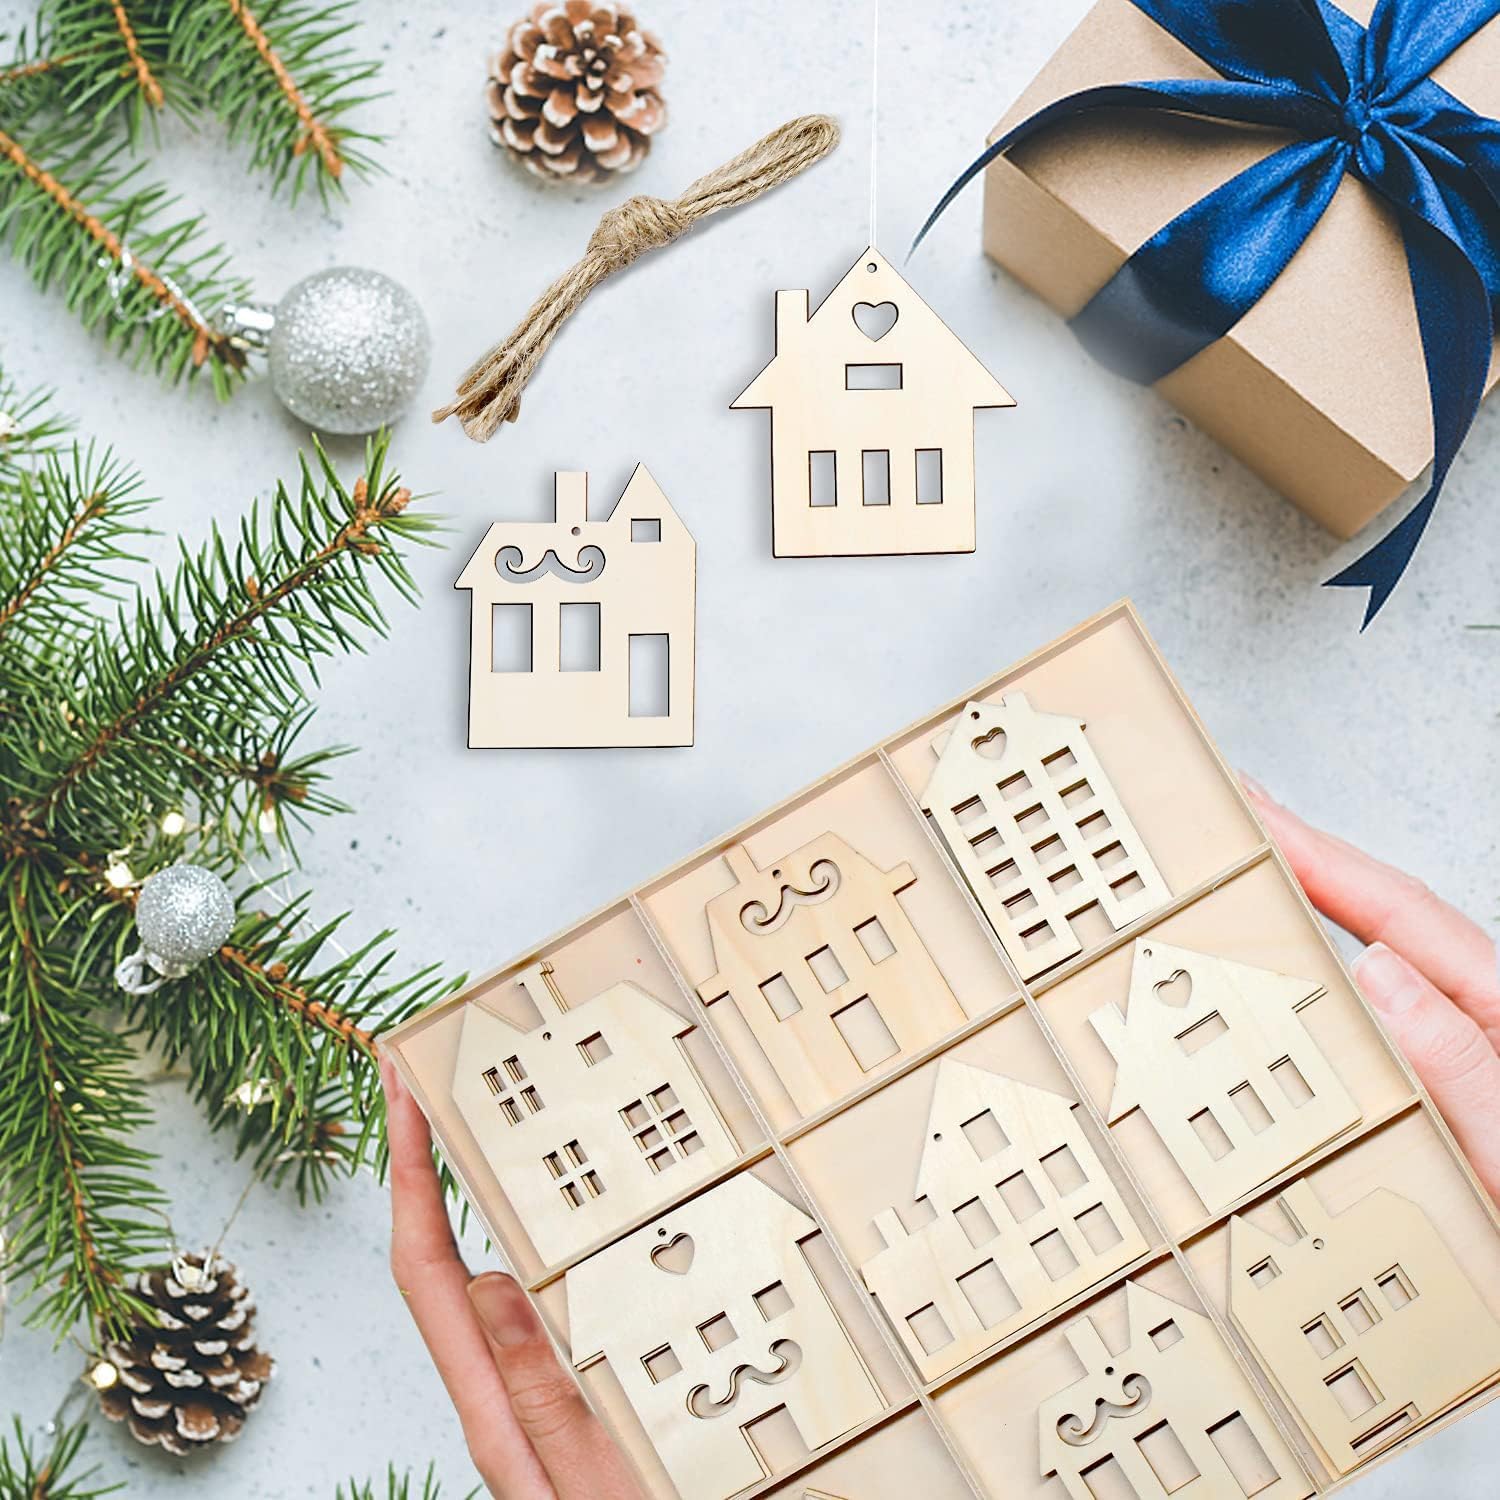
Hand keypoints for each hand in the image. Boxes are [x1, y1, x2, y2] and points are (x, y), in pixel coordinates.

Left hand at [381, 1054, 644, 1499]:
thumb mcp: (586, 1478)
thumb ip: (539, 1395)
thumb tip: (488, 1286)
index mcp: (491, 1402)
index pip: (426, 1267)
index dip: (409, 1174)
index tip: (402, 1095)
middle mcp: (495, 1388)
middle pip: (436, 1257)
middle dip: (420, 1166)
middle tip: (423, 1088)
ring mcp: (523, 1388)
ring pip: (476, 1272)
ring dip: (461, 1195)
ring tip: (469, 1129)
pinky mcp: (558, 1391)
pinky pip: (525, 1297)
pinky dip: (520, 1238)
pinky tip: (548, 1219)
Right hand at [1244, 777, 1499, 1201]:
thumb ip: (1462, 1062)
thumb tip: (1381, 968)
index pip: (1397, 911)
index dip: (1320, 854)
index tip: (1255, 810)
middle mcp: (1479, 1016)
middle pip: (1384, 914)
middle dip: (1309, 857)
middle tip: (1238, 814)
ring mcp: (1456, 1046)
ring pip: (1376, 955)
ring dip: (1314, 906)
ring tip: (1252, 871)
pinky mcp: (1435, 1084)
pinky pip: (1366, 1009)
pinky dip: (1318, 972)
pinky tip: (1288, 972)